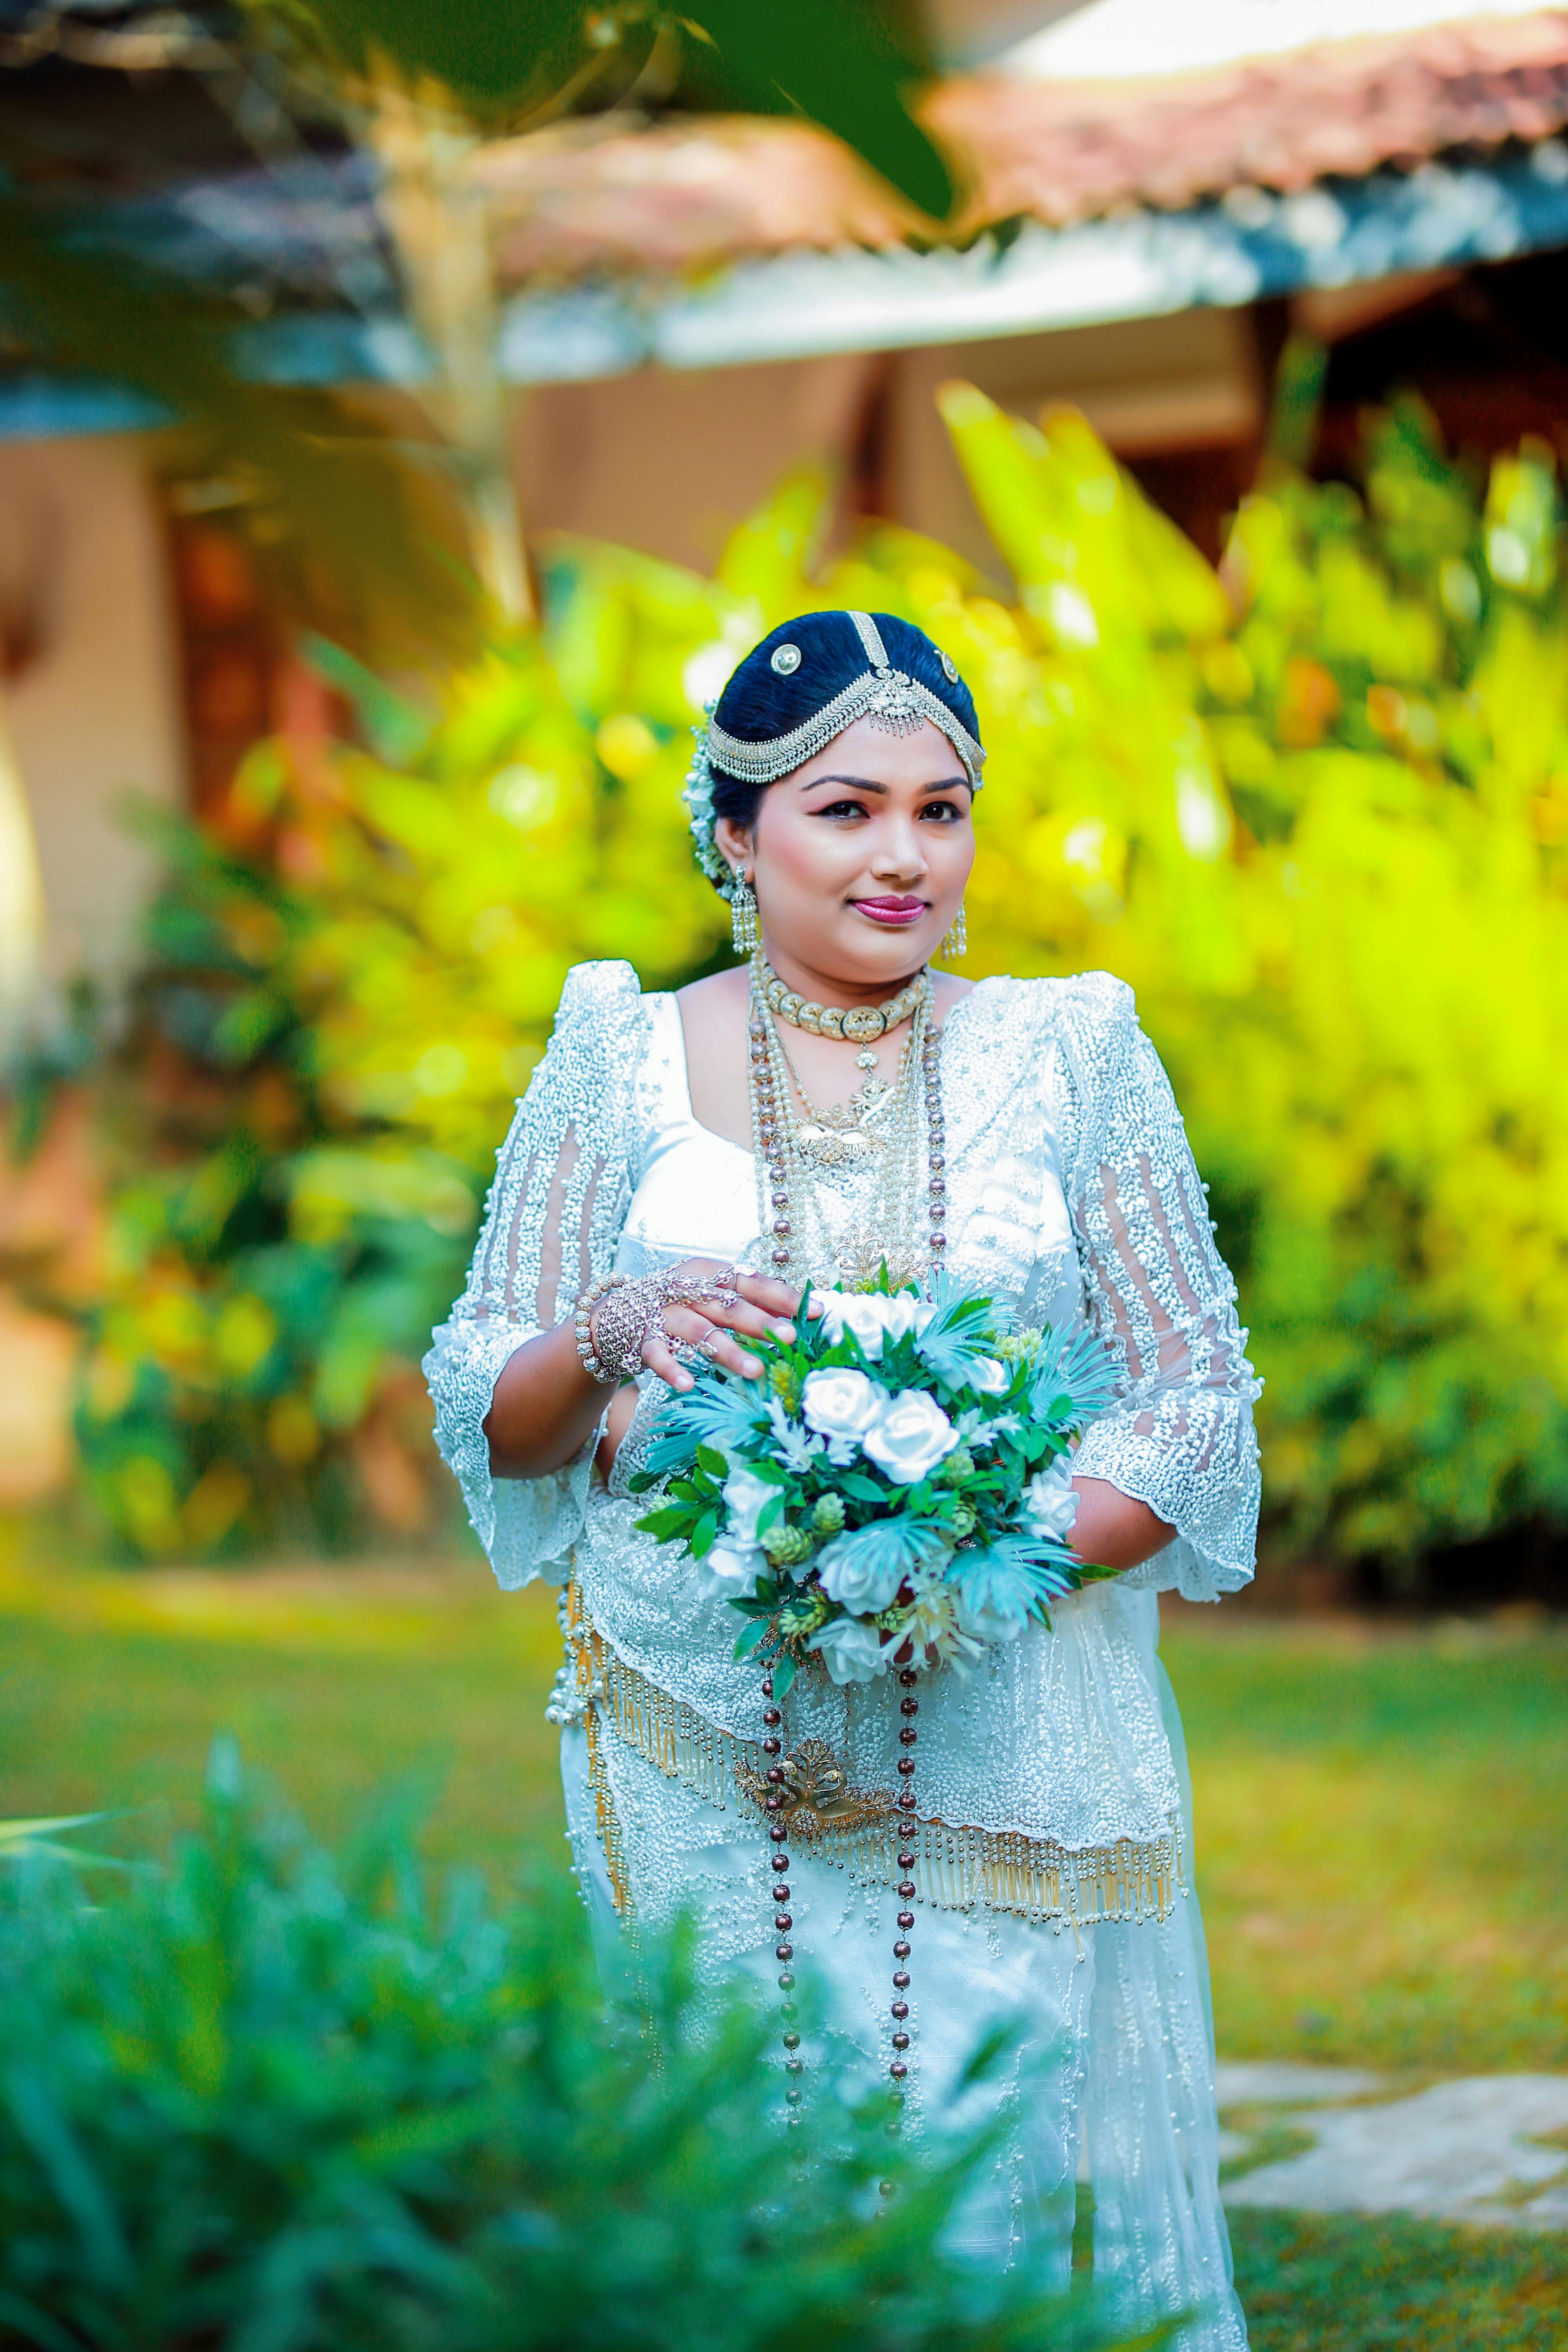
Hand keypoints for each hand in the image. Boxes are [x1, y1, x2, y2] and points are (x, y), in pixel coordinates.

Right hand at [603, 1257, 805, 1391]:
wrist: (613, 1314)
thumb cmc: (678, 1305)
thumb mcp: (709, 1294)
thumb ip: (748, 1300)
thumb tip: (802, 1311)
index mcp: (708, 1272)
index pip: (751, 1280)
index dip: (783, 1294)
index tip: (816, 1310)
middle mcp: (685, 1288)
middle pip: (729, 1305)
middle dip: (761, 1321)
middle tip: (790, 1337)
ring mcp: (662, 1313)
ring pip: (698, 1331)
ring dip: (727, 1350)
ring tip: (755, 1371)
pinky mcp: (640, 1338)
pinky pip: (657, 1355)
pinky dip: (672, 1369)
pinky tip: (689, 1386)